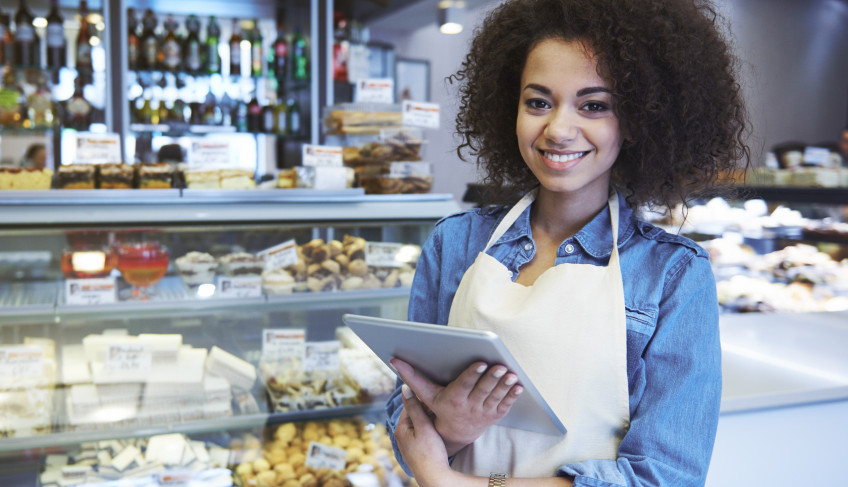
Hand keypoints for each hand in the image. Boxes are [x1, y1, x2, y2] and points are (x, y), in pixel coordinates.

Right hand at [391, 358, 523, 454]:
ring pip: (495, 397)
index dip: (472, 374)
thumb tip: (394, 359)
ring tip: (511, 374)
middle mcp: (469, 407)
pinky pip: (505, 405)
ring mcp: (483, 412)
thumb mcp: (426, 394)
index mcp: (453, 399)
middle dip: (492, 378)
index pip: (464, 385)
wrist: (455, 433)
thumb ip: (412, 376)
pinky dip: (513, 396)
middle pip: (482, 390)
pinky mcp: (495, 414)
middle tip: (500, 366)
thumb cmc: (440, 406)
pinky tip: (519, 386)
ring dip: (504, 386)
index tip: (481, 362)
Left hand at [395, 384, 456, 485]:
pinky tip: (439, 427)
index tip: (436, 392)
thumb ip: (415, 406)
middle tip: (441, 403)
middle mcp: (401, 435)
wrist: (435, 477)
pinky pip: (422, 432)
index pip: (409, 404)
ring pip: (419, 423)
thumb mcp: (423, 426)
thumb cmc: (430, 452)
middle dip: (426, 408)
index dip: (422, 398)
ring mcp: (408, 443)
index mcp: (400, 428)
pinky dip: (429, 427)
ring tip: (442, 414)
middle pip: (414, 413)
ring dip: (429, 418)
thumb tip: (405, 387)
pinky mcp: (416, 449)